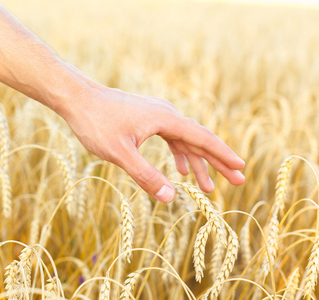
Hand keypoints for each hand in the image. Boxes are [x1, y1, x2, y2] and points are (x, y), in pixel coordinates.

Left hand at [60, 85, 244, 202]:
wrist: (78, 99)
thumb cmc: (96, 123)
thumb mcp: (121, 154)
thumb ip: (146, 175)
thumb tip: (171, 197)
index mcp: (167, 119)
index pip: (203, 139)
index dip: (223, 155)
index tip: (241, 168)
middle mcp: (167, 114)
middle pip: (199, 141)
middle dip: (217, 163)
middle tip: (238, 181)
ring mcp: (158, 116)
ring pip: (185, 142)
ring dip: (197, 163)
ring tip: (208, 186)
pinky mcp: (148, 119)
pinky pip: (171, 139)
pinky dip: (180, 155)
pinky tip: (181, 170)